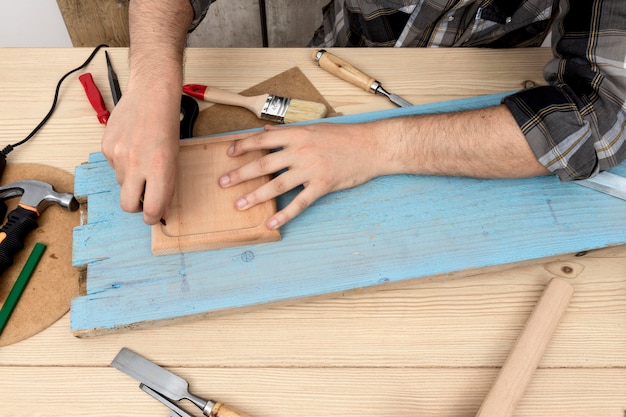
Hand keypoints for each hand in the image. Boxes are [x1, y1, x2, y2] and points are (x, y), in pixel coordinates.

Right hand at [101, 87, 180, 224]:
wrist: (151, 95)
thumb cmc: (168, 126)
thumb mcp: (175, 158)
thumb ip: (167, 185)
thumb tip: (161, 210)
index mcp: (159, 169)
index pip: (152, 209)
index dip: (152, 218)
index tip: (153, 216)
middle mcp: (136, 165)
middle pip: (127, 205)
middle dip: (136, 207)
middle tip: (144, 198)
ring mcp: (118, 155)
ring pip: (121, 183)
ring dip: (131, 179)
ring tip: (141, 158)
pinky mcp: (106, 146)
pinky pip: (112, 166)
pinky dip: (121, 162)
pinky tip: (131, 146)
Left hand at [218, 123, 388, 228]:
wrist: (372, 146)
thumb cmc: (345, 136)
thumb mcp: (315, 128)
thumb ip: (290, 132)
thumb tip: (268, 131)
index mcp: (297, 135)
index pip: (263, 140)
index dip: (243, 146)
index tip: (229, 153)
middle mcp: (300, 151)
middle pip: (263, 164)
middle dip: (240, 174)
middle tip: (222, 183)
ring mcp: (310, 169)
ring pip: (276, 185)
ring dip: (255, 196)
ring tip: (239, 205)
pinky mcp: (322, 186)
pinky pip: (299, 203)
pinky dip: (284, 215)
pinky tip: (271, 223)